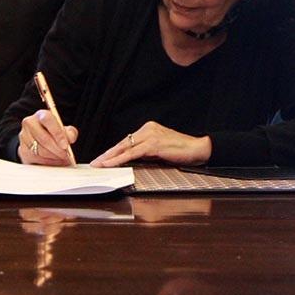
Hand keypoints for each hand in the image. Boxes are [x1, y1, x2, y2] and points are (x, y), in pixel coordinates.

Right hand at [17, 109, 77, 165]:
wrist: (38, 140)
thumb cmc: (52, 133)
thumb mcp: (63, 130)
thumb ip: (69, 132)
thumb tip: (70, 138)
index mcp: (41, 115)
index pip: (47, 120)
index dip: (57, 133)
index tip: (65, 145)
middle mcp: (29, 123)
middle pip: (44, 138)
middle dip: (57, 149)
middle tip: (66, 155)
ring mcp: (24, 136)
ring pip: (40, 150)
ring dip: (54, 157)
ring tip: (62, 158)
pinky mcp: (22, 149)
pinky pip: (36, 158)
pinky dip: (48, 162)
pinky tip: (54, 161)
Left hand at [89, 121, 211, 166]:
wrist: (199, 149)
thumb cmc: (182, 151)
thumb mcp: (159, 150)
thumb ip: (146, 152)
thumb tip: (132, 159)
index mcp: (148, 129)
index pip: (126, 141)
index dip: (113, 151)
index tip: (103, 158)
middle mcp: (147, 129)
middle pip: (122, 143)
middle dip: (107, 154)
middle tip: (95, 162)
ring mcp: (150, 135)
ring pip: (124, 148)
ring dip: (110, 158)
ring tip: (99, 165)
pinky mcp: (153, 144)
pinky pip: (132, 153)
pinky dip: (120, 159)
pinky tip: (111, 164)